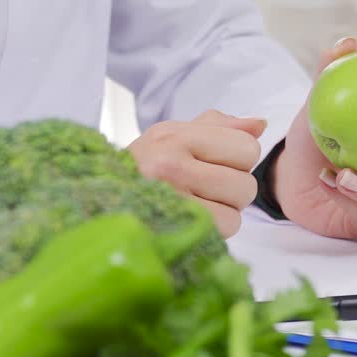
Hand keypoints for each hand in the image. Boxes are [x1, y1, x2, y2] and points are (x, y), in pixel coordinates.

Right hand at [129, 110, 264, 237]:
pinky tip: (191, 221)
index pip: (247, 148)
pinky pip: (222, 232)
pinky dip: (214, 231)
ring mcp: (171, 200)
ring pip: (237, 212)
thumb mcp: (171, 135)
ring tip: (196, 205)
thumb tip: (259, 125)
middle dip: (231, 190)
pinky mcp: (174, 230)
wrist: (97, 204)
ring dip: (223, 213)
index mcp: (174, 136)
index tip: (211, 164)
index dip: (237, 159)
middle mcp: (170, 164)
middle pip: (246, 184)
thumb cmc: (141, 168)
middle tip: (202, 189)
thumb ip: (217, 126)